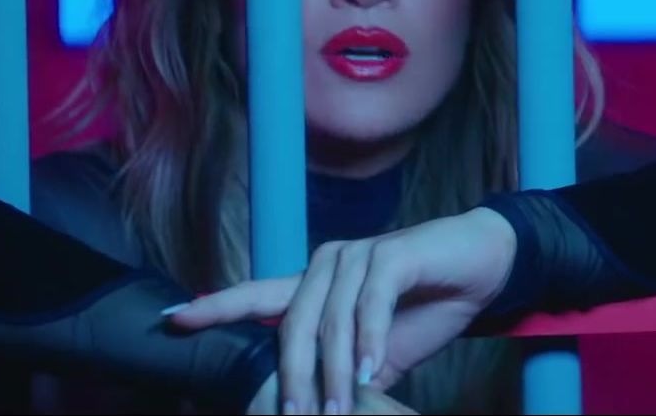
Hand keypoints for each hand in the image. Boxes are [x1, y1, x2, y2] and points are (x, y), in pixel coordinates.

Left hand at [170, 207, 516, 414]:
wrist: (483, 268)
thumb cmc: (426, 308)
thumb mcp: (378, 357)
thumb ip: (345, 378)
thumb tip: (322, 414)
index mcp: (314, 286)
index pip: (256, 297)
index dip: (215, 307)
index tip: (173, 319)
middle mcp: (326, 264)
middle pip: (291, 325)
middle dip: (291, 379)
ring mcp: (357, 256)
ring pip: (329, 321)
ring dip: (332, 373)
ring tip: (338, 412)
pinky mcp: (390, 256)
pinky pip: (369, 304)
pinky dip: (366, 341)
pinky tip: (367, 372)